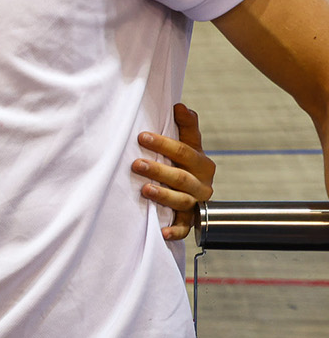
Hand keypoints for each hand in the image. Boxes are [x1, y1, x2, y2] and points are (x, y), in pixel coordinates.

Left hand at [135, 102, 214, 241]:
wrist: (191, 191)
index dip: (164, 143)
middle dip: (159, 169)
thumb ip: (186, 126)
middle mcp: (201, 182)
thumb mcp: (186, 144)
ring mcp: (196, 201)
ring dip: (163, 195)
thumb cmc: (182, 162)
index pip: (184, 150)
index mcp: (201, 161)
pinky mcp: (190, 219)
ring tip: (145, 190)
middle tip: (136, 163)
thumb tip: (180, 105)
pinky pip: (185, 227)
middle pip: (181, 176)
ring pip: (181, 200)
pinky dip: (175, 231)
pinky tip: (162, 232)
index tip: (142, 136)